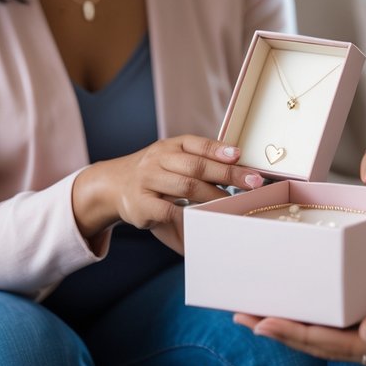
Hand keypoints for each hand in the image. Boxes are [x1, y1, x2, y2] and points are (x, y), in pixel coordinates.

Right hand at [71, 135, 265, 253]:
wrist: (113, 185)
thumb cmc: (154, 175)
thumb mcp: (172, 160)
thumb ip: (200, 161)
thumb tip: (239, 169)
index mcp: (170, 145)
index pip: (198, 144)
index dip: (219, 149)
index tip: (239, 155)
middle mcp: (158, 159)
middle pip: (196, 166)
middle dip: (228, 174)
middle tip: (252, 183)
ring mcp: (148, 180)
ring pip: (186, 186)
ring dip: (213, 196)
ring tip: (232, 203)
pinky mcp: (140, 205)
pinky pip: (168, 211)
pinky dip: (188, 217)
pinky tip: (204, 221)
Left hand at [234, 276, 365, 365]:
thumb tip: (365, 332)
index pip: (328, 341)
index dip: (293, 332)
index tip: (262, 320)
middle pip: (316, 342)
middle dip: (278, 329)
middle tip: (241, 314)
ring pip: (323, 336)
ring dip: (289, 325)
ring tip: (256, 313)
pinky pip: (336, 326)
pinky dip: (312, 317)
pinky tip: (300, 306)